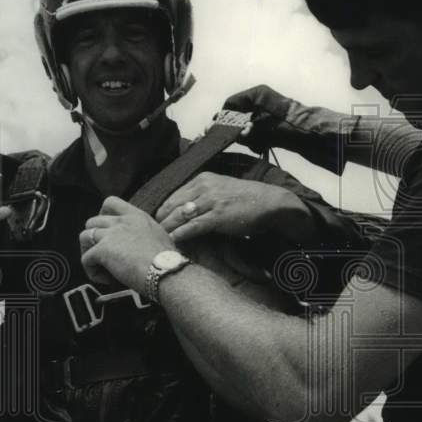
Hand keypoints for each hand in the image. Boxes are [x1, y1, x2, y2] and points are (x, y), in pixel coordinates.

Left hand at [80, 196, 174, 289]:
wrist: (166, 272)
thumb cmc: (168, 262)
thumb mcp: (159, 237)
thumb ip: (143, 235)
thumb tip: (137, 246)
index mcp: (136, 216)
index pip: (110, 202)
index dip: (102, 215)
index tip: (106, 229)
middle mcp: (121, 222)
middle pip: (92, 221)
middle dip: (93, 238)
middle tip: (102, 254)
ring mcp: (110, 235)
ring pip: (84, 236)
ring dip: (88, 252)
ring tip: (101, 266)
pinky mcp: (102, 250)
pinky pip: (86, 259)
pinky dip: (92, 271)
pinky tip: (106, 279)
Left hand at [155, 172, 295, 241]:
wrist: (270, 203)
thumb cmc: (248, 200)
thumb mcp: (222, 190)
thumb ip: (204, 197)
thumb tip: (187, 211)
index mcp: (203, 179)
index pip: (174, 195)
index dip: (163, 210)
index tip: (155, 222)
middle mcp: (204, 187)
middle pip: (173, 204)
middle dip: (161, 220)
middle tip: (151, 234)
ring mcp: (210, 200)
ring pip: (179, 215)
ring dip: (167, 229)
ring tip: (158, 240)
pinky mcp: (217, 215)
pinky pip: (192, 226)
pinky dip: (180, 234)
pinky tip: (173, 241)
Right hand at [222, 84, 296, 153]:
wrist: (311, 135)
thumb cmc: (286, 127)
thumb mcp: (259, 129)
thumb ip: (241, 132)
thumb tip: (228, 135)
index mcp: (257, 94)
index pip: (231, 103)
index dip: (224, 117)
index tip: (219, 130)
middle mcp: (261, 100)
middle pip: (239, 115)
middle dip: (238, 130)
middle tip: (238, 140)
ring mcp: (267, 111)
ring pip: (248, 125)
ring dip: (249, 137)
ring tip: (255, 145)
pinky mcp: (273, 122)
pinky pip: (258, 131)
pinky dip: (257, 139)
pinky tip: (261, 147)